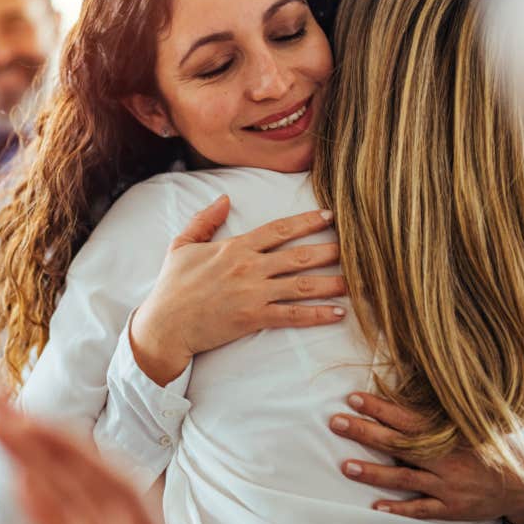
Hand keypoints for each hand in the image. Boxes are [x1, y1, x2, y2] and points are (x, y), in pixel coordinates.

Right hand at [131, 195, 346, 384]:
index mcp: (235, 247)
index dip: (307, 221)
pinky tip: (338, 313)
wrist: (165, 325)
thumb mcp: (182, 245)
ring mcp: (253, 293)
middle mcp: (249, 267)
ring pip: (302, 285)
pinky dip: (317, 314)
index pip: (279, 230)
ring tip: (359, 281)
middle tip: (358, 247)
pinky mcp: (253, 318)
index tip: (330, 216)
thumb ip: (205, 220)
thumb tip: (224, 198)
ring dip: (333, 282)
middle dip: (331, 250)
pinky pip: (292, 315)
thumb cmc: (172, 286)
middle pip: (299, 255)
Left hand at [329, 392, 523, 523]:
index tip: (354, 398)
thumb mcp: (482, 418)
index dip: (379, 408)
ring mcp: (447, 486)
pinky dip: (399, 510)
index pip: (407, 417)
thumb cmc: (500, 443)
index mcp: (450, 433)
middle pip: (397, 445)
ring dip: (373, 473)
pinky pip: (421, 511)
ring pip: (403, 479)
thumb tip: (430, 372)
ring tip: (345, 466)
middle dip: (365, 432)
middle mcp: (446, 459)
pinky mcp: (452, 509)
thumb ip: (452, 405)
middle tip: (336, 422)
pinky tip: (375, 507)